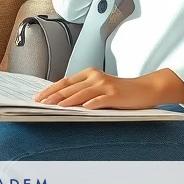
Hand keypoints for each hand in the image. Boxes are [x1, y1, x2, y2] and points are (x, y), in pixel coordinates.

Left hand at [32, 67, 164, 109]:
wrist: (144, 89)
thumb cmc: (120, 92)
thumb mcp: (99, 88)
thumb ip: (83, 92)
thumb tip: (61, 102)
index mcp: (89, 74)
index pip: (65, 81)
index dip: (51, 89)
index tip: (39, 97)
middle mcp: (95, 77)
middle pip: (70, 87)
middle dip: (54, 96)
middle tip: (41, 103)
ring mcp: (105, 85)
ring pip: (82, 93)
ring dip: (68, 100)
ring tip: (56, 107)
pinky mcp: (115, 94)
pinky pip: (100, 100)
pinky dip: (91, 104)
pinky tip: (83, 109)